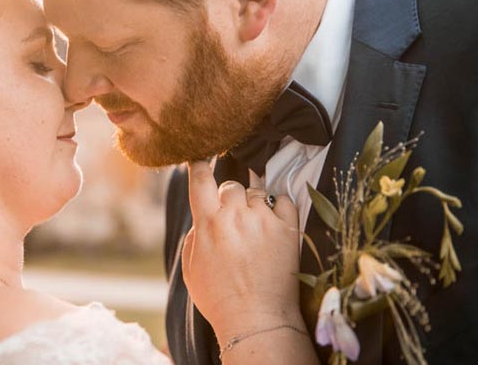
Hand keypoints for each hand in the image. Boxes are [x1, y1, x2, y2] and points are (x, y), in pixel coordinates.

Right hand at [180, 158, 302, 339]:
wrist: (256, 321)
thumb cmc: (219, 299)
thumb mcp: (190, 268)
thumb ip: (194, 235)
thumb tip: (203, 217)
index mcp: (207, 223)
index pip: (199, 179)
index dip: (198, 163)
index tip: (199, 156)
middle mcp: (235, 216)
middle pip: (230, 185)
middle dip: (229, 196)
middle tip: (232, 218)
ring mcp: (263, 221)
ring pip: (257, 192)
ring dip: (253, 205)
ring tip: (254, 231)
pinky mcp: (288, 230)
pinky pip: (284, 200)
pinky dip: (279, 207)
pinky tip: (273, 225)